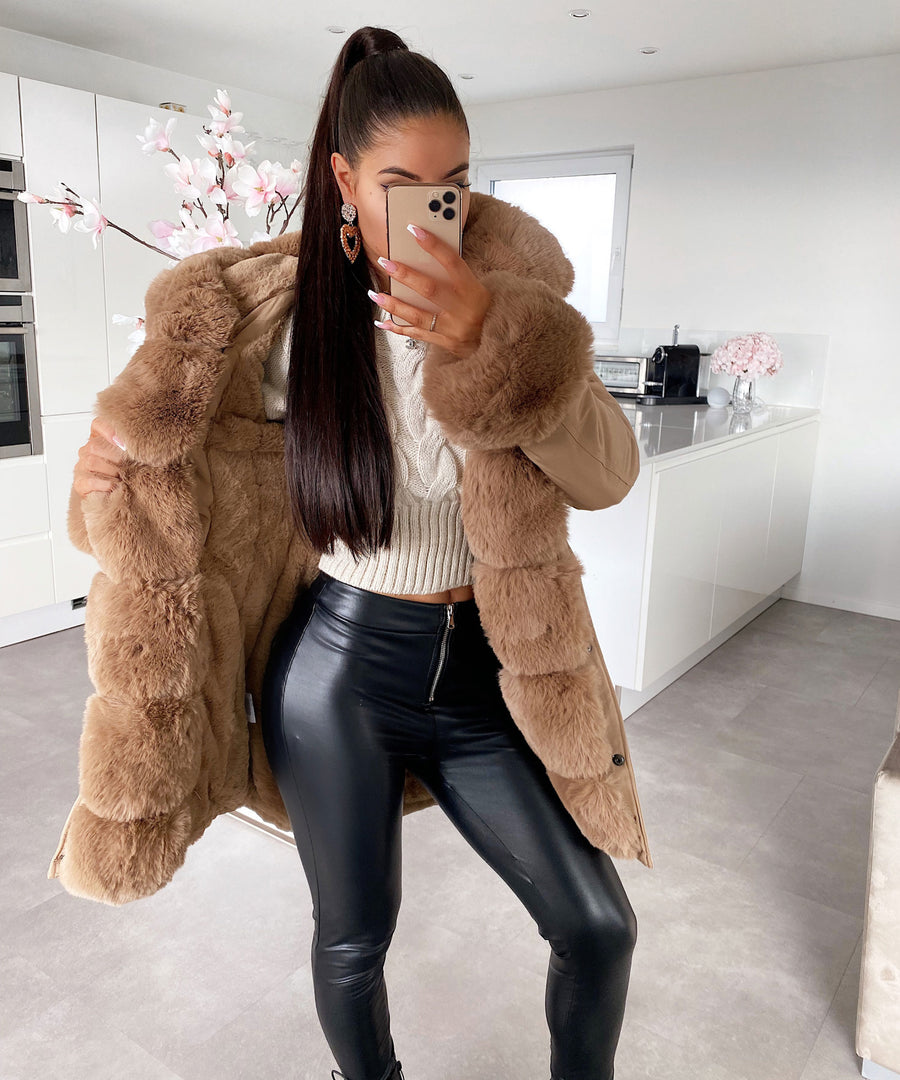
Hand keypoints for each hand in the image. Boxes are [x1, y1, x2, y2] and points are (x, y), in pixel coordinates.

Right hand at [73, 417, 127, 497]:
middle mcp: (88, 450)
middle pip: (94, 446)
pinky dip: (104, 484)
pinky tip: (115, 485)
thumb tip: (145, 445)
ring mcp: (81, 467)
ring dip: (111, 471)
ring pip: (91, 462)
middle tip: (128, 465)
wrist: (116, 495)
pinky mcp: (80, 483)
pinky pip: (88, 481)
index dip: (108, 430)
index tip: (123, 443)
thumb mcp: (133, 456)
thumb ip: (134, 447)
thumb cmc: (127, 473)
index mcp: (100, 439)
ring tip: (123, 477)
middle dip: (115, 457)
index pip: (97, 425)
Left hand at [370, 224, 490, 360]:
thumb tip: (423, 256)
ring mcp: (453, 329)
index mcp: (474, 291)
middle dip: (405, 275)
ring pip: (418, 315)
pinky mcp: (445, 343)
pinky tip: (382, 322)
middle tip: (385, 262)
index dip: (433, 245)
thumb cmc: (484, 308)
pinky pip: (417, 335)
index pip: (452, 263)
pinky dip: (398, 329)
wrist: (499, 342)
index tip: (413, 230)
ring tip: (375, 295)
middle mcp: (463, 311)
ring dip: (394, 304)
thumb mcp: (478, 288)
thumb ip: (455, 275)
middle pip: (430, 290)